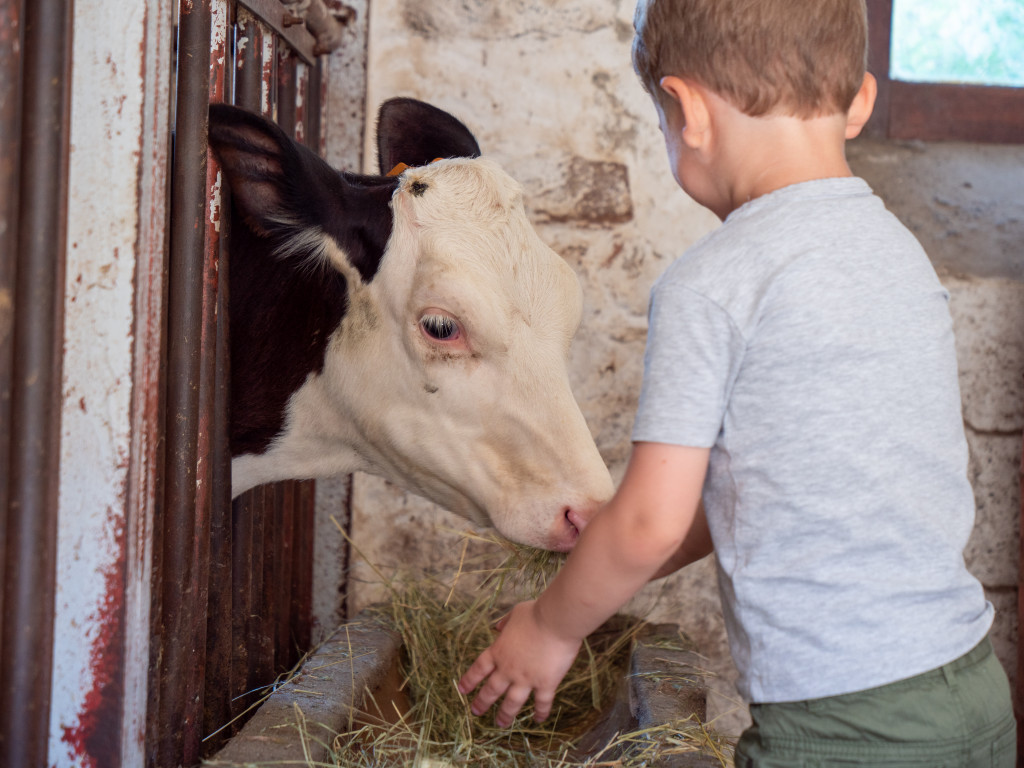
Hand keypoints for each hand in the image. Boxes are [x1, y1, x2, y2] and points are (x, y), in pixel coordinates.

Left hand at [457, 600, 580, 726]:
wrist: (556, 621)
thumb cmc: (536, 614)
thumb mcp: (515, 613)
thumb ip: (505, 622)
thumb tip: (497, 627)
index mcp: (499, 650)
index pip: (479, 668)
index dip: (470, 680)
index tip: (462, 690)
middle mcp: (508, 668)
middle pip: (492, 689)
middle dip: (482, 702)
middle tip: (476, 712)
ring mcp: (526, 678)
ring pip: (512, 702)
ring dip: (505, 714)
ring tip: (501, 724)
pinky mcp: (545, 683)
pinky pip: (541, 702)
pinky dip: (540, 712)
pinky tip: (538, 720)